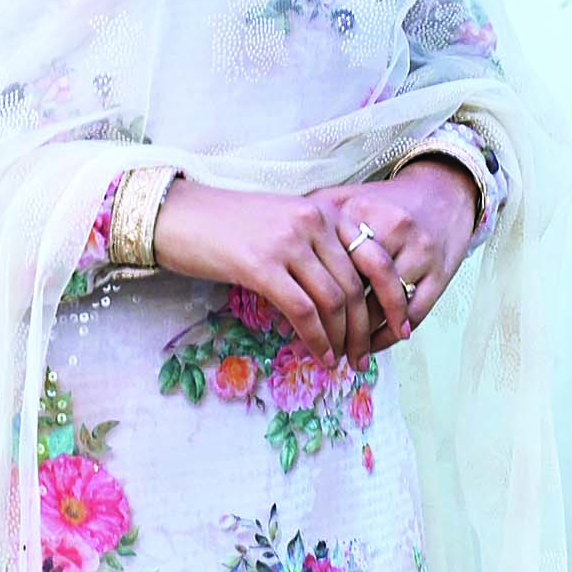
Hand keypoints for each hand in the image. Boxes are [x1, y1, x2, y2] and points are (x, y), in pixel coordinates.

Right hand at [152, 178, 395, 372]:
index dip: (389, 298)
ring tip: (341, 362)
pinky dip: (316, 340)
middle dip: (364, 329)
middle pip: (354, 285)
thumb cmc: (226, 225)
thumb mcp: (281, 225)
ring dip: (342, 339)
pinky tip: (319, 356)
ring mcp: (287, 242)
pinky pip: (303, 311)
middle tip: (362, 357)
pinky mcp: (261, 265)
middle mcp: (312, 221)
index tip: (395, 328)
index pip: (372, 257)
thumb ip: (314, 249)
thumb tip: (342, 298)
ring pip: (333, 301)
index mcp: (322, 210)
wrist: (176, 214)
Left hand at [308, 159, 477, 354]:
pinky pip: (414, 312)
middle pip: (357, 288)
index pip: (329, 262)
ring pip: (384, 306)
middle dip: (337, 325)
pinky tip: (374, 345)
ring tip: (346, 355)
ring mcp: (419, 249)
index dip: (309, 294)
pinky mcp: (440, 269)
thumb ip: (312, 218)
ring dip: (364, 337)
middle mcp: (392, 227)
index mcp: (360, 210)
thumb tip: (275, 251)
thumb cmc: (384, 202)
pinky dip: (391, 334)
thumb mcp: (345, 198)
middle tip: (322, 349)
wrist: (440, 191)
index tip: (293, 319)